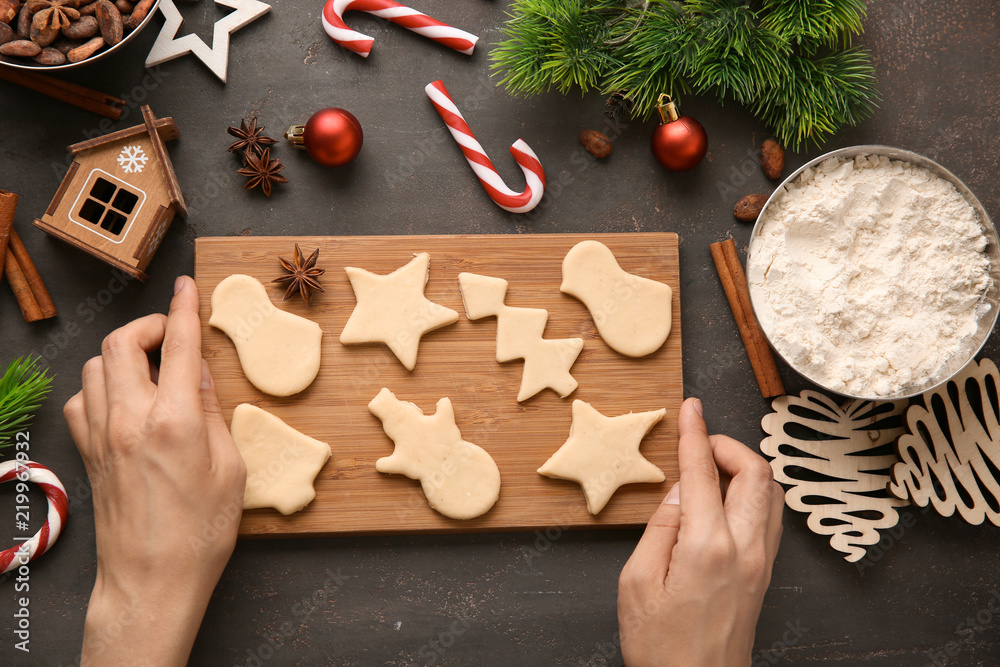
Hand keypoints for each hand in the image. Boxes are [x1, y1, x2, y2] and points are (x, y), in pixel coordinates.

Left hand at [63, 276, 245, 665]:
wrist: (153, 578)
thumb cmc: (201, 531)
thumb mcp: (231, 467)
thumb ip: (212, 412)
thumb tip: (198, 374)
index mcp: (174, 421)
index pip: (178, 344)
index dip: (185, 308)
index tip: (189, 287)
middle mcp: (130, 420)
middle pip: (121, 342)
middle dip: (149, 325)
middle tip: (173, 333)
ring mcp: (101, 436)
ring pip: (95, 365)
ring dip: (123, 353)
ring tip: (151, 365)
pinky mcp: (87, 453)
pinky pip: (81, 399)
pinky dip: (100, 385)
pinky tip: (123, 399)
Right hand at [617, 397, 782, 665]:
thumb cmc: (661, 647)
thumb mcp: (637, 583)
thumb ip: (658, 529)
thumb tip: (676, 493)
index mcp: (707, 546)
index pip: (703, 472)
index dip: (695, 433)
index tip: (690, 408)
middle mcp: (745, 548)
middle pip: (756, 470)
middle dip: (727, 444)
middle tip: (699, 442)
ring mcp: (761, 562)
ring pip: (771, 491)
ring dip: (744, 467)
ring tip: (709, 470)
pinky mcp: (764, 574)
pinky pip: (769, 516)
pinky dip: (751, 492)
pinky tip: (723, 501)